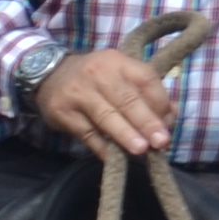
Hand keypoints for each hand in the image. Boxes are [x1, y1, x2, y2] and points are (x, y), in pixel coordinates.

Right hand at [30, 48, 175, 159]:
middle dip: (146, 121)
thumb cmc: (94, 77)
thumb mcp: (119, 74)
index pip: (145, 79)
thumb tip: (171, 116)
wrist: (47, 73)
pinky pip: (87, 133)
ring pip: (106, 116)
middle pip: (127, 99)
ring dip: (125, 135)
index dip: (160, 102)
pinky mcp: (63, 112)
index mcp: (118, 62)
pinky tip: (114, 157)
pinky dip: (102, 147)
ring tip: (140, 150)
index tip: (168, 123)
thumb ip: (145, 92)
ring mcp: (79, 93)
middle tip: (161, 141)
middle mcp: (99, 74)